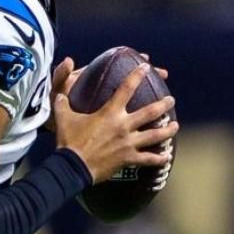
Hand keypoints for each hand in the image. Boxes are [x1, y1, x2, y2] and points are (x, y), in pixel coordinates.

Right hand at [51, 62, 177, 182]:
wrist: (72, 166)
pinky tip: (167, 156)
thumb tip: (57, 94)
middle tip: (171, 100)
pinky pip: (148, 159)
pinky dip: (159, 158)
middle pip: (150, 112)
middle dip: (163, 105)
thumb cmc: (69, 140)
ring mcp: (128, 143)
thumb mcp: (63, 117)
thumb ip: (62, 103)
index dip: (137, 75)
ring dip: (167, 130)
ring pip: (154, 135)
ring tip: (176, 125)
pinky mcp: (128, 159)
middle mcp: (123, 126)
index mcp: (110, 113)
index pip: (126, 88)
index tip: (146, 67)